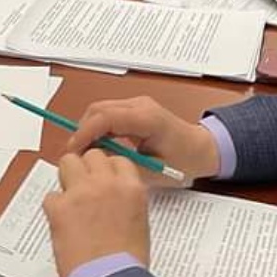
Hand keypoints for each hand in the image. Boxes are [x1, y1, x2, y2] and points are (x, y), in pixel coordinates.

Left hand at [44, 151, 150, 276]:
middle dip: (86, 168)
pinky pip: (50, 195)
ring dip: (67, 176)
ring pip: (68, 162)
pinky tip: (62, 222)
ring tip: (70, 197)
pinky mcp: (59, 206)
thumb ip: (124, 198)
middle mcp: (106, 183)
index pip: (117, 159)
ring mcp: (81, 192)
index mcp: (130, 187)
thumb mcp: (138, 220)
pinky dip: (54, 207)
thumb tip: (112, 193)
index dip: (107, 168)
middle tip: (84, 185)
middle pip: (92, 155)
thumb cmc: (126, 261)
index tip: (102, 175)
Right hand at [64, 96, 219, 186]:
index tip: (73, 151)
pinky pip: (109, 113)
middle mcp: (140, 105)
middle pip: (98, 110)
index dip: (85, 133)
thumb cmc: (185, 161)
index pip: (106, 118)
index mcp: (148, 118)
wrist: (203, 149)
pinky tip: (97, 146)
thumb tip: (98, 164)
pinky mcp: (135, 108)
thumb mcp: (155, 172)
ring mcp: (137, 104)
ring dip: (88, 128)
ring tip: (84, 153)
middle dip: (82, 130)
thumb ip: (125, 166)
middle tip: (74, 155)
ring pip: (100, 110)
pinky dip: (98, 127)